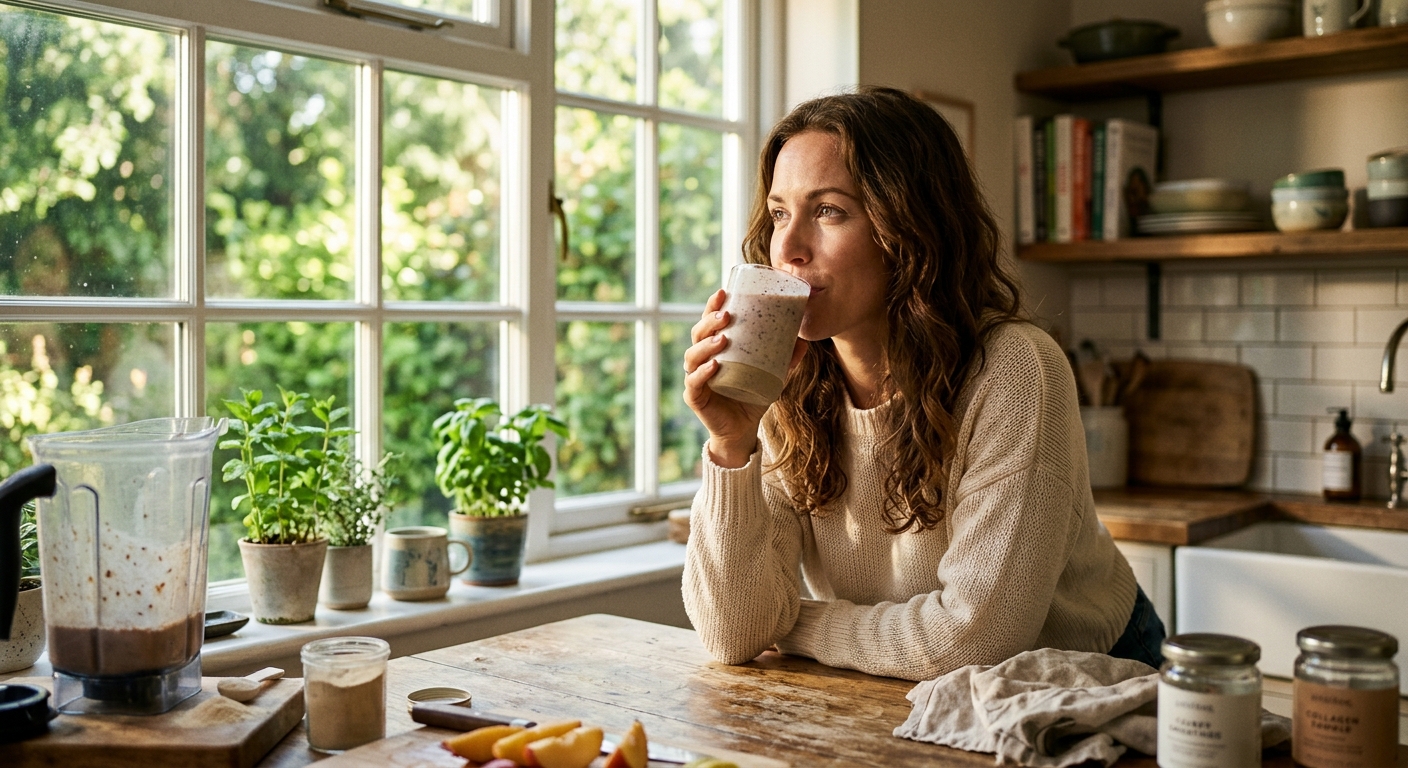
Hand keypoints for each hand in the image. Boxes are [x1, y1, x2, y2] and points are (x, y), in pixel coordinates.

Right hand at [682, 289, 804, 467]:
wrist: (743, 430)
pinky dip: (703, 373)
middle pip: (697, 334)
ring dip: (706, 345)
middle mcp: (701, 360)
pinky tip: (713, 366)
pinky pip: (694, 382)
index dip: (712, 306)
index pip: (709, 322)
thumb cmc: (752, 396)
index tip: (724, 291)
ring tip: (723, 338)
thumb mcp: (772, 375)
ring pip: (692, 356)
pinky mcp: (695, 397)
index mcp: (715, 348)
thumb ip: (786, 359)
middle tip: (726, 315)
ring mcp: (695, 378)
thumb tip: (804, 340)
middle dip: (709, 322)